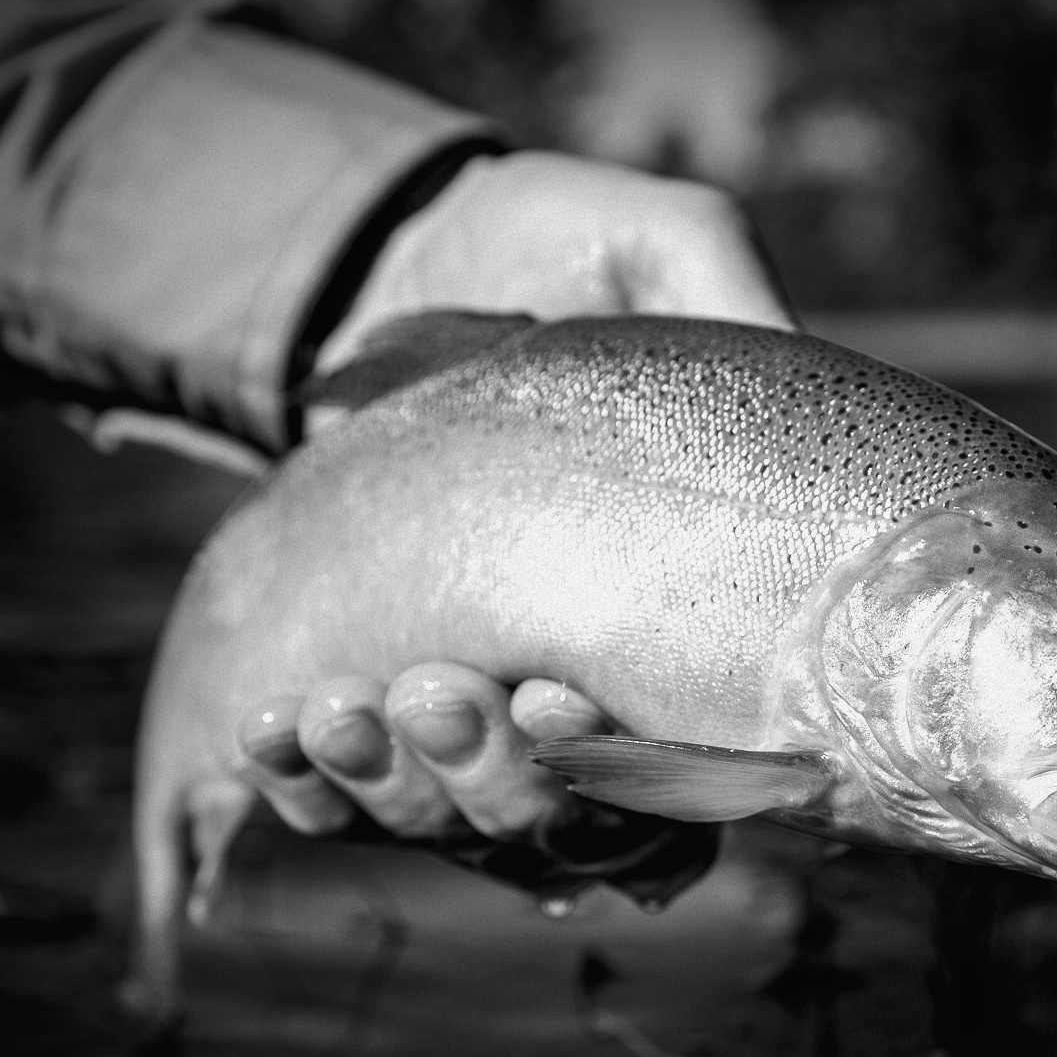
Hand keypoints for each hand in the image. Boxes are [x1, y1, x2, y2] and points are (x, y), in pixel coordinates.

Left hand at [246, 154, 793, 856]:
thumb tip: (786, 368)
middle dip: (493, 775)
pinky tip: (269, 733)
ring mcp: (481, 689)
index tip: (559, 703)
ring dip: (390, 783)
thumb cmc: (561, 243)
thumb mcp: (662, 240)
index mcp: (691, 607)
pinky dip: (303, 781)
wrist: (401, 247)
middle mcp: (594, 670)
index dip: (635, 771)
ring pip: (447, 816)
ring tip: (337, 710)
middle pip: (560, 812)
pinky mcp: (375, 677)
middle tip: (439, 691)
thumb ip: (726, 291)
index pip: (692, 753)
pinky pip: (339, 790)